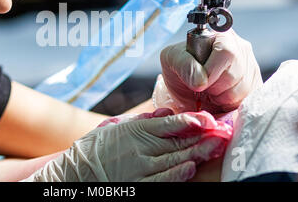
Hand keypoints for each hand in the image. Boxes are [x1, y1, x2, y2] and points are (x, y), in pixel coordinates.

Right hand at [22, 111, 231, 181]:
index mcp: (135, 130)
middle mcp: (141, 148)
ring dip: (197, 153)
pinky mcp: (138, 186)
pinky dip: (179, 174)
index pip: (169, 123)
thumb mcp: (113, 126)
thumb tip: (165, 112)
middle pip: (178, 141)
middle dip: (203, 136)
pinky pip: (163, 181)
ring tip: (215, 147)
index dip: (191, 120)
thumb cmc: (95, 148)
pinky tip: (192, 168)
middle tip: (222, 132)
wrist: (76, 173)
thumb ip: (140, 119)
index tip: (208, 118)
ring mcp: (141, 169)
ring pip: (176, 159)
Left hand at [160, 29, 262, 112]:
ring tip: (211, 92)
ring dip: (223, 98)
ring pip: (244, 90)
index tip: (198, 83)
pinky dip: (231, 105)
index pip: (227, 53)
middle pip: (237, 74)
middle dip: (215, 88)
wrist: (184, 87)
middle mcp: (241, 48)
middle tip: (203, 88)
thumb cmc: (178, 68)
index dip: (211, 72)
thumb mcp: (171, 60)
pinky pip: (249, 101)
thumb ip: (184, 64)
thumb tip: (201, 81)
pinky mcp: (256, 86)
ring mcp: (251, 67)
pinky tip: (220, 99)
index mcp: (221, 35)